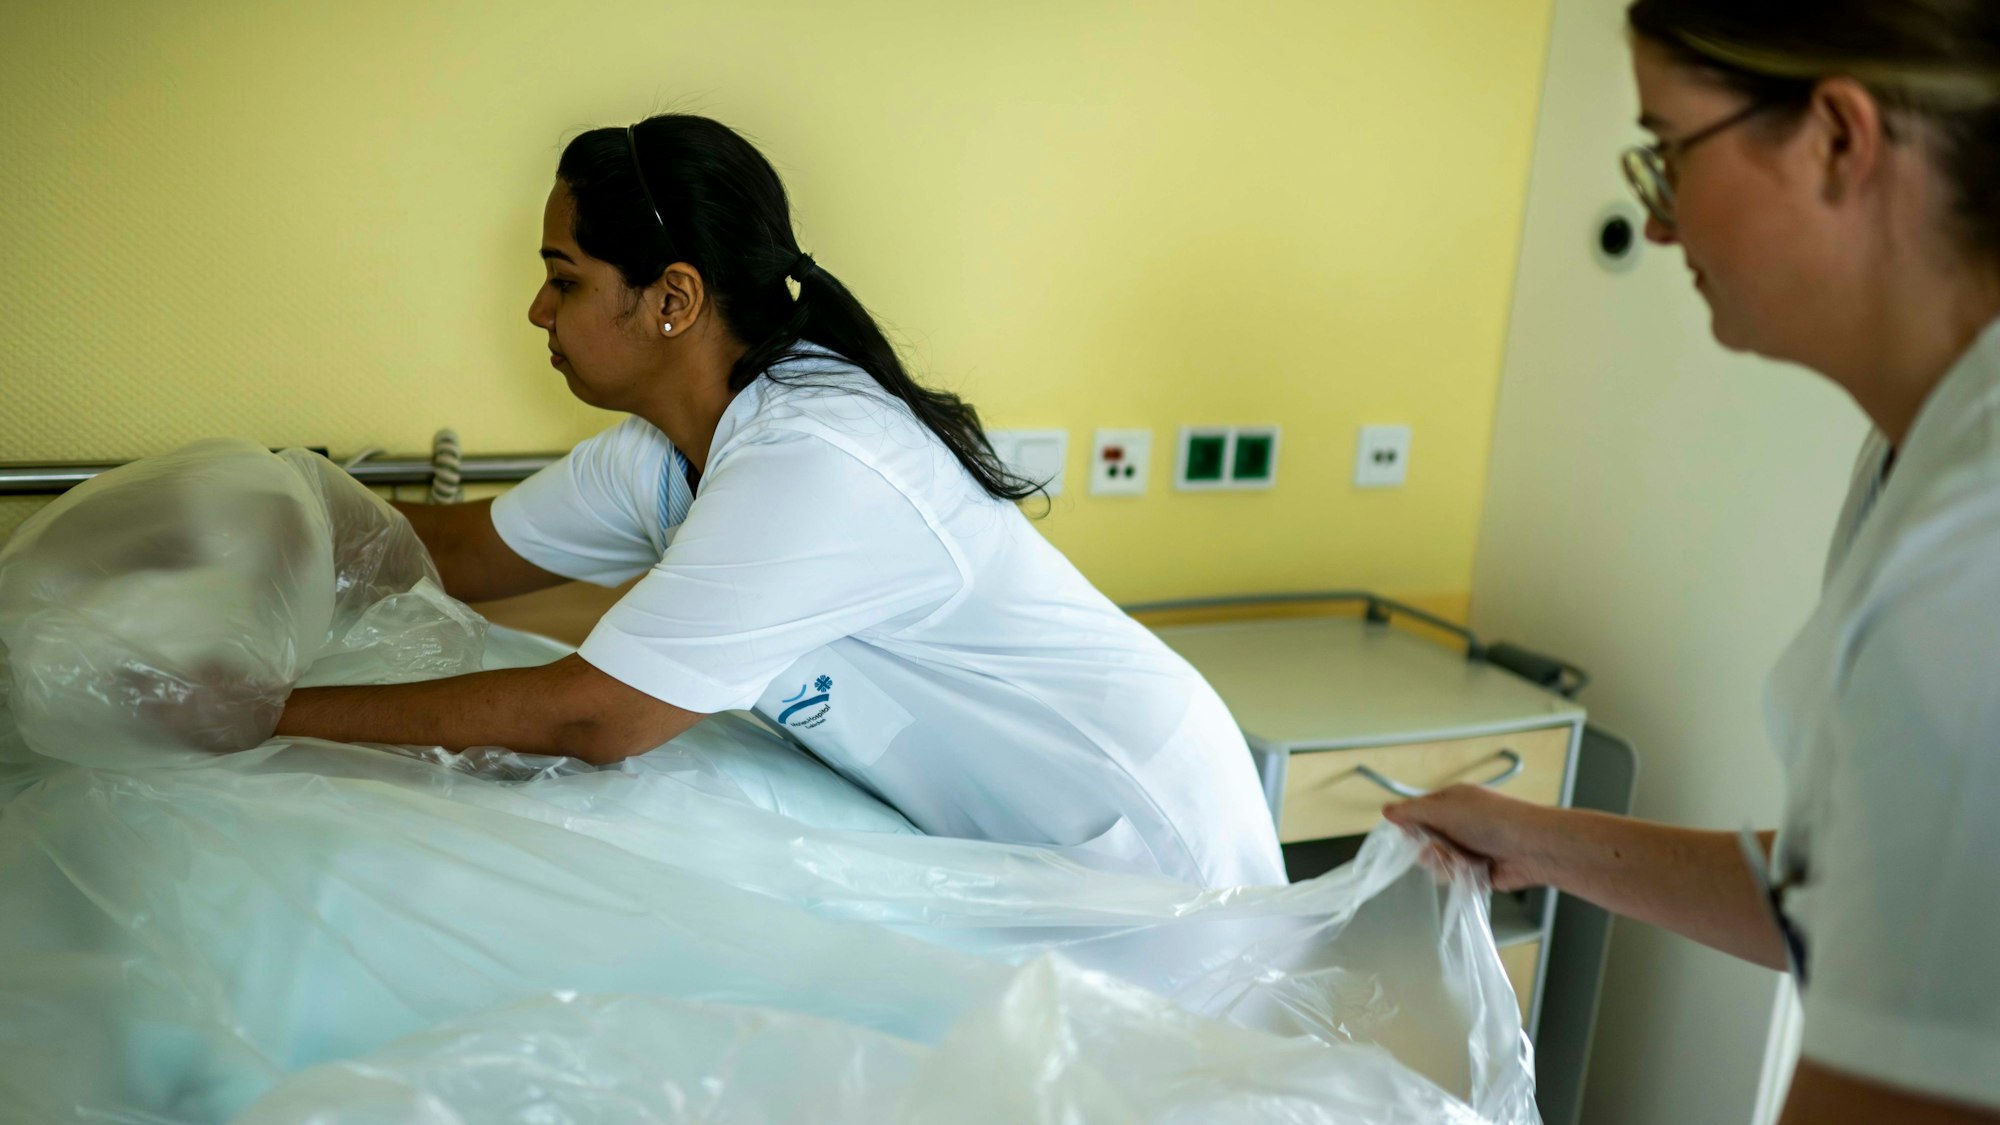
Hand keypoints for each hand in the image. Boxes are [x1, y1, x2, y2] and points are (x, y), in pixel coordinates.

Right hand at [1382, 784, 1562, 892]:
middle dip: (1429, 850)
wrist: (1531, 848)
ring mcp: (1469, 848)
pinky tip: (1470, 874)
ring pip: (1437, 863)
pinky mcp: (1477, 871)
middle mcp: (1458, 824)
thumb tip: (1386, 810)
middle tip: (1440, 849)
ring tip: (1461, 862)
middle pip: (1424, 841)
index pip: (1417, 813)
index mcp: (1451, 802)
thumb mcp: (1446, 810)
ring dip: (1445, 865)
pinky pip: (1455, 879)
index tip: (1407, 835)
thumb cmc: (1490, 821)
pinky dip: (1459, 878)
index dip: (1409, 825)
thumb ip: (1413, 812)